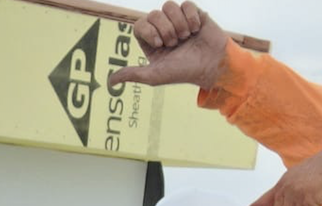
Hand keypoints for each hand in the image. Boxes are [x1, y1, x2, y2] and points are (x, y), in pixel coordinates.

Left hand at [107, 2, 229, 90]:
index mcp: (150, 40)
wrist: (211, 65)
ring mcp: (177, 19)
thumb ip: (132, 74)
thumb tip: (110, 82)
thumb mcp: (154, 76)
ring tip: (187, 37)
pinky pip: (186, 4)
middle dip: (166, 30)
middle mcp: (162, 28)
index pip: (139, 24)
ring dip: (178, 24)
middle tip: (176, 43)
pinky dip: (191, 18)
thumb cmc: (183, 72)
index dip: (149, 31)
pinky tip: (196, 30)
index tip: (160, 43)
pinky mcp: (193, 13)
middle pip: (154, 14)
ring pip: (169, 5)